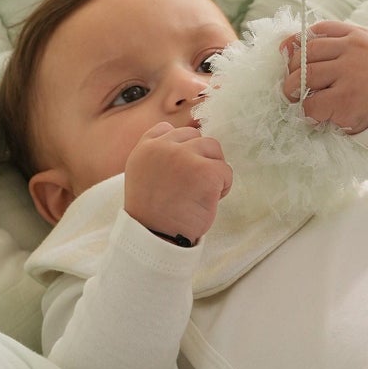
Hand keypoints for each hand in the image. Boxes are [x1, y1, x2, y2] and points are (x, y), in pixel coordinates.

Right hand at [124, 121, 232, 242]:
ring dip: (213, 170)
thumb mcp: (142, 174)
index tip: (178, 172)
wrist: (155, 238)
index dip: (180, 149)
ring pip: (213, 149)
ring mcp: (185, 157)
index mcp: (146, 148)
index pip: (168, 129)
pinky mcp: (206, 172)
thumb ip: (157, 153)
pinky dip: (223, 187)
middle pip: (196, 138)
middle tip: (191, 187)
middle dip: (200, 159)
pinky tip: (208, 201)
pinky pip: (226, 171)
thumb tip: (187, 138)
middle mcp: (164, 147)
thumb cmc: (152, 212)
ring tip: (200, 192)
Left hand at [280, 22, 367, 134]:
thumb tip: (287, 45)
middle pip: (308, 52)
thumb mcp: (362, 51)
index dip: (298, 41)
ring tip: (295, 97)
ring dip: (293, 88)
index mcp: (357, 36)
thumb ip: (334, 43)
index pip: (320, 30)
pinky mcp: (346, 100)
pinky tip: (314, 113)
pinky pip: (312, 103)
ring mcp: (351, 74)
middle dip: (293, 68)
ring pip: (306, 76)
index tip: (286, 53)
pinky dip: (307, 109)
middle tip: (291, 82)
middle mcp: (354, 51)